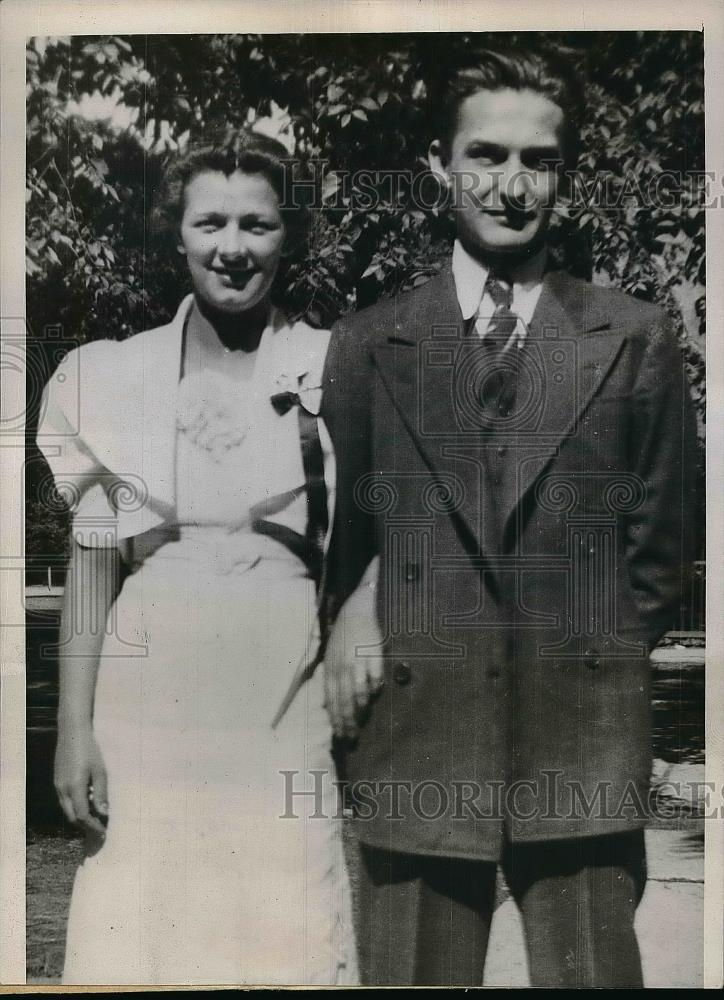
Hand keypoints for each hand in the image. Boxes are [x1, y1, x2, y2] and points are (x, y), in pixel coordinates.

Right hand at [54, 726, 108, 839]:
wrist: (72, 733)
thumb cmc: (90, 750)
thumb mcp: (100, 771)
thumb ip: (101, 794)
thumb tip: (104, 814)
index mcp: (74, 787)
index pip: (82, 816)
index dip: (93, 826)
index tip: (103, 832)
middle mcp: (63, 790)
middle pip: (72, 817)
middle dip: (86, 826)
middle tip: (100, 828)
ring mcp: (57, 786)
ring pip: (66, 810)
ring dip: (79, 817)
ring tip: (95, 817)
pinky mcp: (57, 782)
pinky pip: (64, 801)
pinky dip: (74, 808)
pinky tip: (86, 802)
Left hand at [323, 586, 383, 739]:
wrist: (355, 611)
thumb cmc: (343, 637)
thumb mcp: (330, 658)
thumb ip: (330, 680)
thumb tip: (328, 704)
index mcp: (330, 669)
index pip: (332, 701)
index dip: (336, 719)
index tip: (341, 734)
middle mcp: (341, 668)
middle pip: (344, 701)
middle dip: (348, 721)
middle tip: (352, 736)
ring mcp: (356, 662)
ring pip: (358, 692)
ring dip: (361, 708)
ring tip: (363, 717)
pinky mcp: (371, 655)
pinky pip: (374, 677)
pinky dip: (375, 688)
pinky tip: (375, 693)